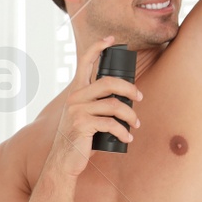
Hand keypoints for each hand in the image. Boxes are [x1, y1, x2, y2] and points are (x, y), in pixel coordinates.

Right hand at [46, 35, 142, 177]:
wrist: (63, 161)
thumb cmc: (78, 139)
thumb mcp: (84, 117)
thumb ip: (96, 105)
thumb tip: (124, 99)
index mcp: (76, 92)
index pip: (84, 62)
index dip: (98, 48)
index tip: (111, 39)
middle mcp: (75, 98)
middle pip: (108, 82)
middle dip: (129, 89)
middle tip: (139, 98)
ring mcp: (77, 111)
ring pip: (114, 105)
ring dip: (130, 115)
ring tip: (135, 124)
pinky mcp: (82, 125)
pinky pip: (111, 124)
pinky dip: (123, 132)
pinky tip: (127, 138)